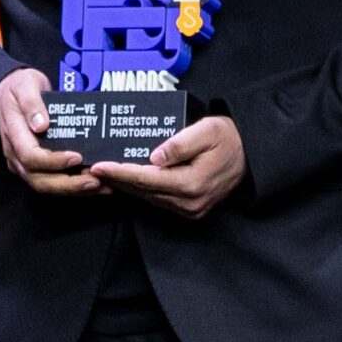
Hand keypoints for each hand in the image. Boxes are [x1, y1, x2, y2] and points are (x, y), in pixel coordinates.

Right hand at [0, 68, 108, 195]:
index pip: (31, 157)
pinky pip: (52, 181)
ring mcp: (24, 163)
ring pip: (46, 185)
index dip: (54, 161)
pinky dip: (72, 185)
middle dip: (68, 185)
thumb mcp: (25, 86)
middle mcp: (16, 155)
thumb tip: (41, 125)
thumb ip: (32, 104)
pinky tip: (94, 183)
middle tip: (95, 181)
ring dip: (73, 189)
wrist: (11, 89)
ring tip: (101, 186)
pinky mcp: (35, 166)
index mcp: (13, 135)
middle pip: (39, 180)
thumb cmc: (20, 86)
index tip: (77, 157)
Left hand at [90, 115, 244, 218]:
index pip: (146, 179)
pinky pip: (158, 199)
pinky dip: (141, 190)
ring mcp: (190, 209)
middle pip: (143, 191)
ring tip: (104, 174)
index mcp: (192, 183)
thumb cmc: (227, 138)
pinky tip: (127, 180)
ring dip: (126, 186)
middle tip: (93, 170)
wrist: (249, 154)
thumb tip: (155, 157)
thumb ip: (180, 144)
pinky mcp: (190, 209)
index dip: (120, 173)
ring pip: (149, 198)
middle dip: (117, 181)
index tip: (100, 166)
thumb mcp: (207, 131)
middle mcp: (189, 202)